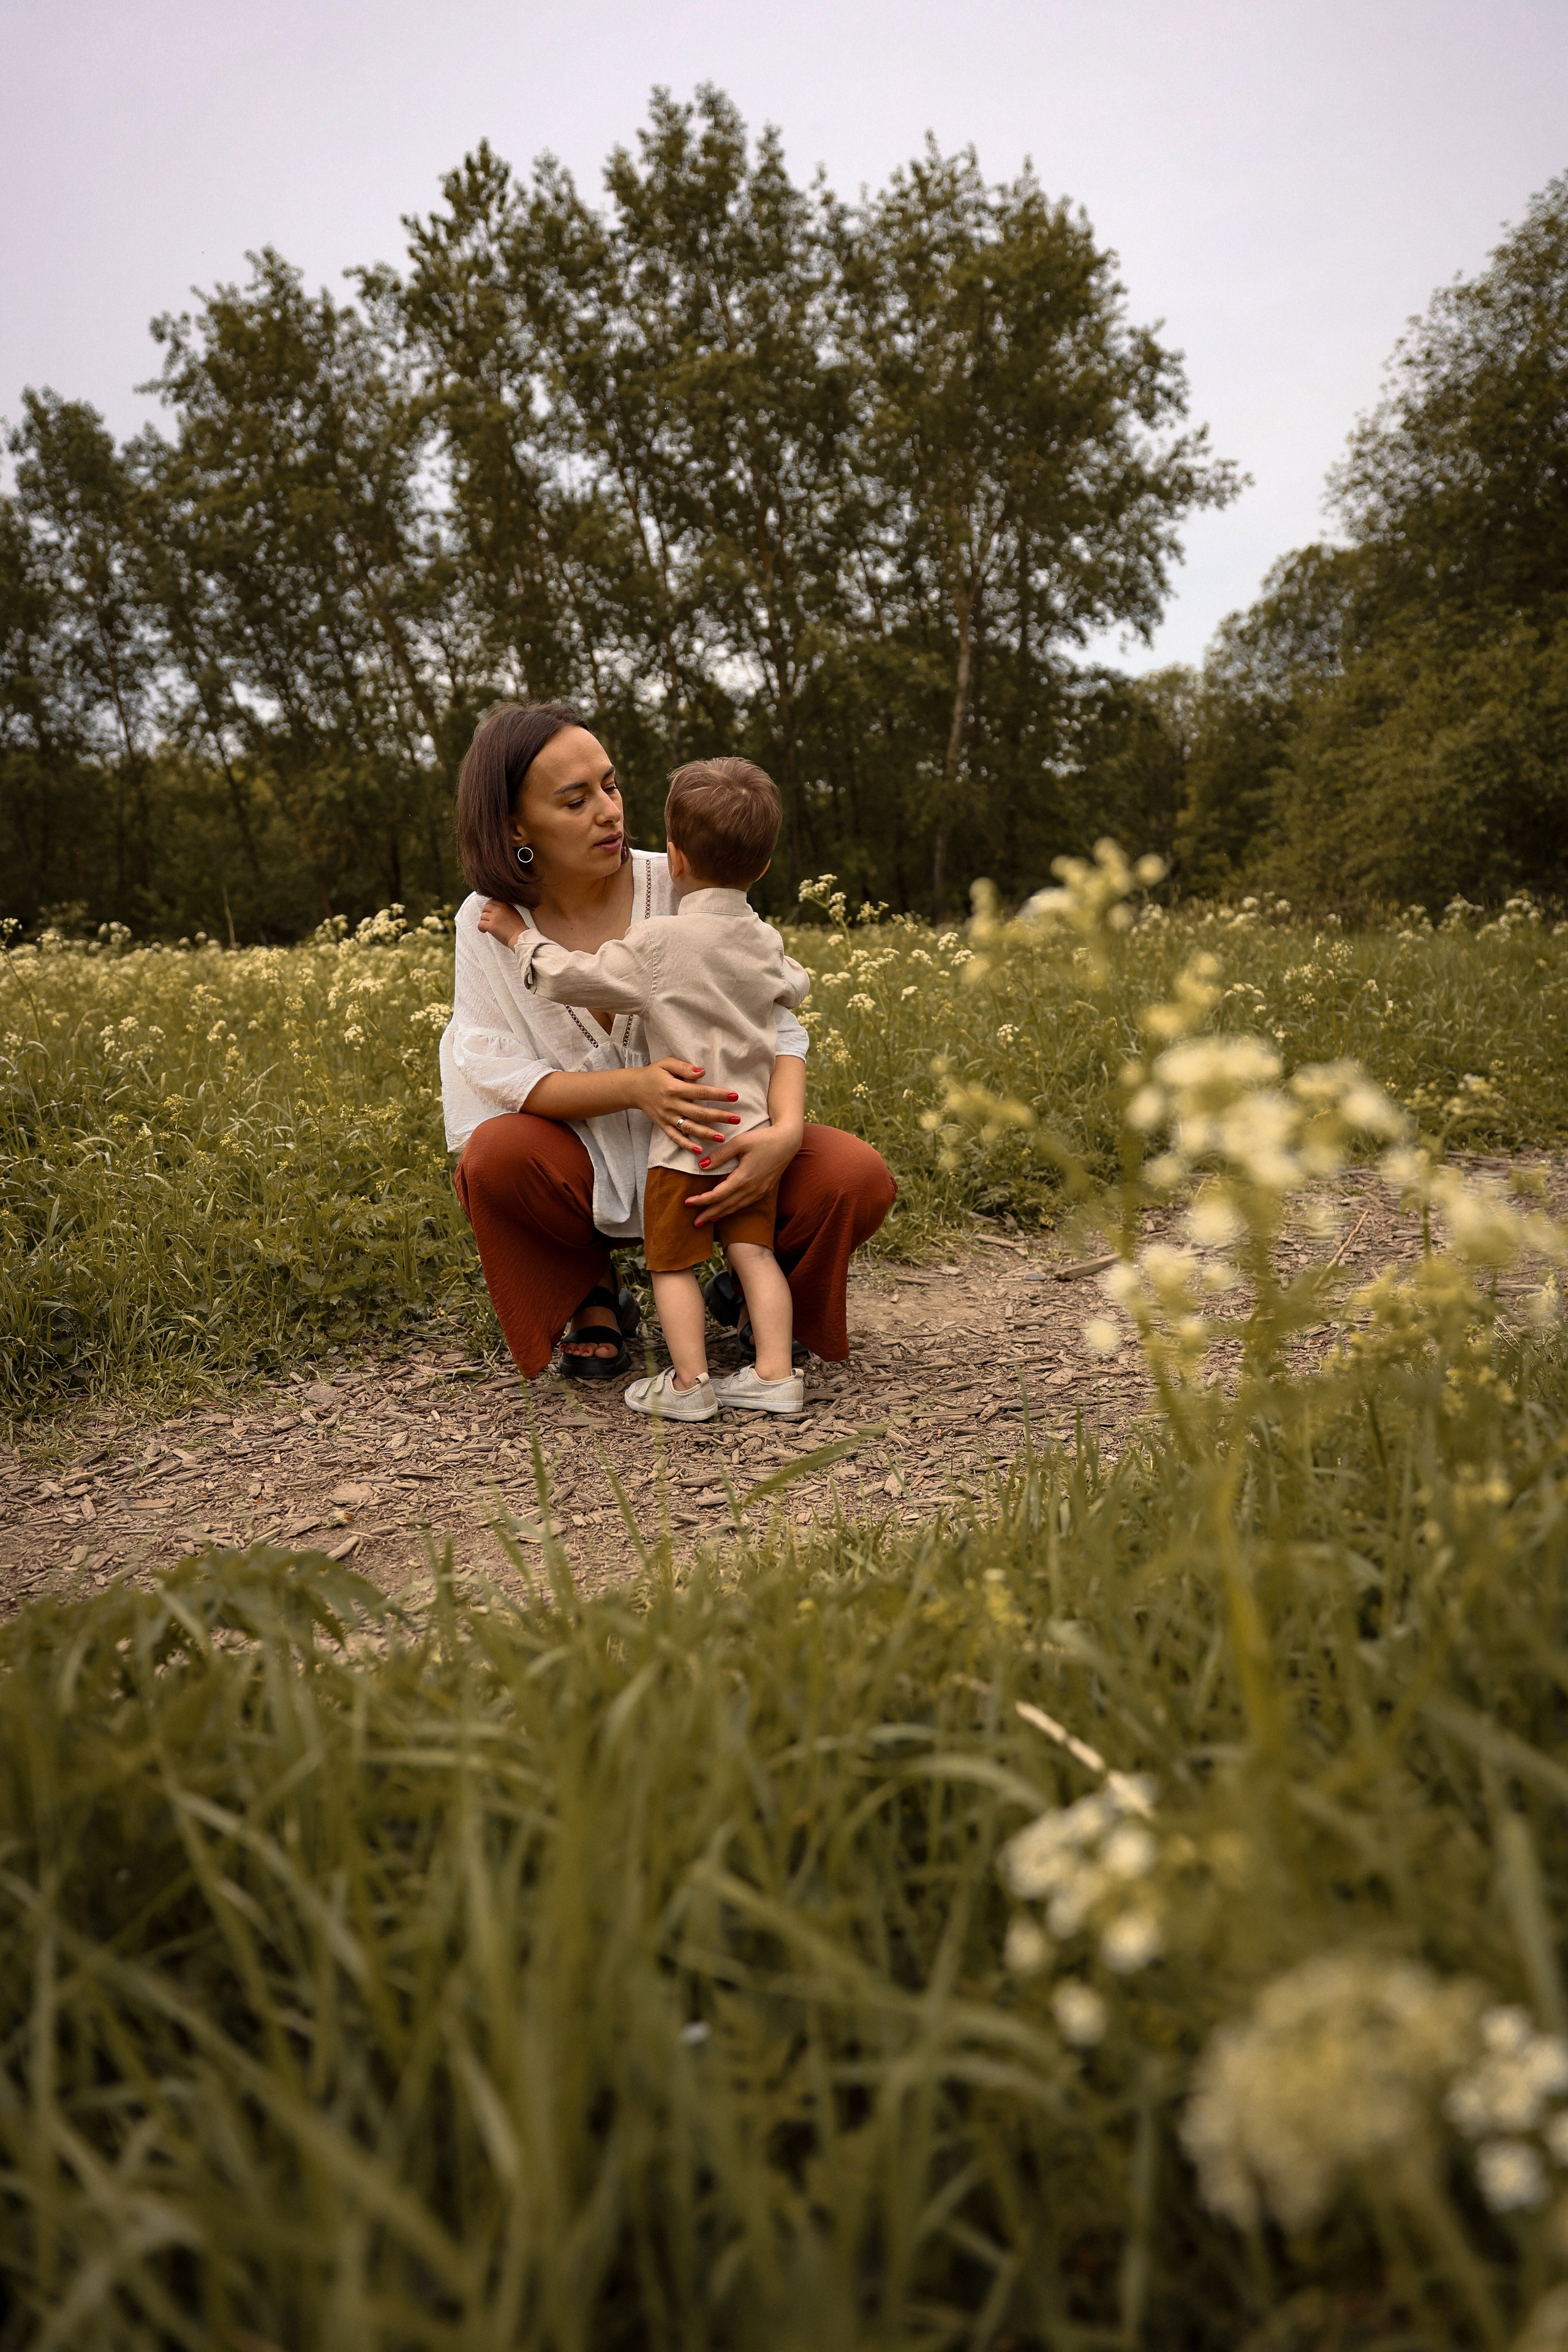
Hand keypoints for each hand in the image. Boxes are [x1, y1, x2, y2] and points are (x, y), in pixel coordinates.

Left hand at [478, 898, 525, 947]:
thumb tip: (497, 909)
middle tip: (487, 919)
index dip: (489, 907)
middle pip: (486, 907)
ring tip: (487, 927)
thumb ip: (505, 908)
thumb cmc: (518, 928)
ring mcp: (495, 917)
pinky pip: (480, 924)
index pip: (492, 900)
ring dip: (483, 921)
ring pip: (482, 916)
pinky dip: (481, 928)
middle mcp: (499, 909)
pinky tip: (484, 931)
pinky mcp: (491, 926)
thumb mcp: (514, 912)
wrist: (520, 937)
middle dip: (485, 912)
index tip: (489, 912)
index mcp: (505, 904)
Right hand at [631, 1057, 741, 1151]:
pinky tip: (699, 1150)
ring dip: (706, 1134)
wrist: (633, 1088)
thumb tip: (702, 1072)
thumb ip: (684, 1067)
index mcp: (674, 1088)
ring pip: (689, 1128)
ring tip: (723, 1137)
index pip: (700, 1092)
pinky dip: (686, 1145)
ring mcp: (667, 1117)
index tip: (734, 1096)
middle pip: (698, 1112)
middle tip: (736, 1119)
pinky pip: (675, 1137)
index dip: (718, 1095)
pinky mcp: (663, 1125)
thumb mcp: (667, 1064)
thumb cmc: (654, 1074)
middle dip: (719, 1116)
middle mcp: (671, 1104)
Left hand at [688, 1117, 803, 1223]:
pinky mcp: (764, 1190)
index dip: (701, 1200)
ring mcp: (759, 1191)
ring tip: (707, 1220)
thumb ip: (720, 1155)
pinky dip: (732, 1209)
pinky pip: (744, 1204)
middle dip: (708, 1215)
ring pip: (736, 1207)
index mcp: (743, 1178)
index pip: (717, 1195)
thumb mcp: (739, 1142)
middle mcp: (752, 1189)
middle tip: (694, 1223)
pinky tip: (726, 1210)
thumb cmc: (763, 1139)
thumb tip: (702, 1166)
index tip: (687, 1202)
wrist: (788, 1142)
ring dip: (720, 1215)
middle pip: (725, 1206)